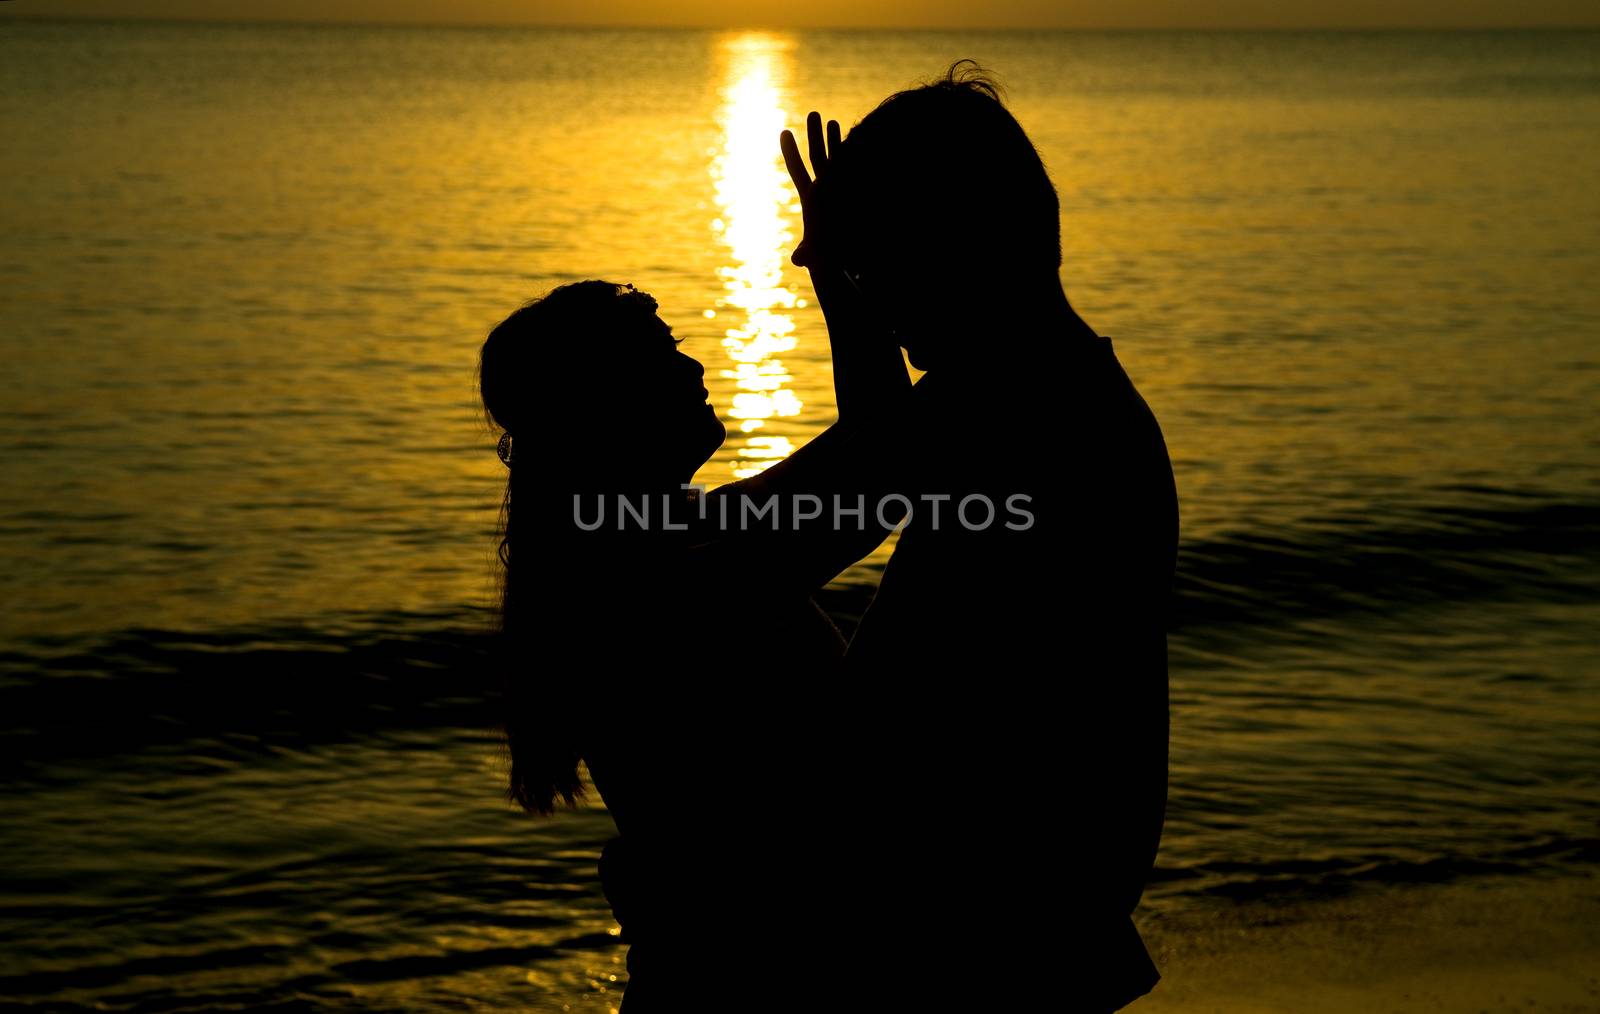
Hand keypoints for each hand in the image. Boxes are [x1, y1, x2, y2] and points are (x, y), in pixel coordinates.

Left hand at [780, 110, 840, 268]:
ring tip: (830, 120)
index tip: (784, 131)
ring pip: (835, 158)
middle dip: (814, 134)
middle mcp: (822, 189)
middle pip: (816, 156)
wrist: (839, 259)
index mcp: (810, 198)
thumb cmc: (826, 257)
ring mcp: (838, 189)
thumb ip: (806, 255)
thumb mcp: (816, 255)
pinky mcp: (851, 193)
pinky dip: (853, 154)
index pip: (798, 170)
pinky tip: (857, 140)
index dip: (791, 152)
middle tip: (813, 112)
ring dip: (833, 139)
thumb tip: (799, 260)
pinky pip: (852, 170)